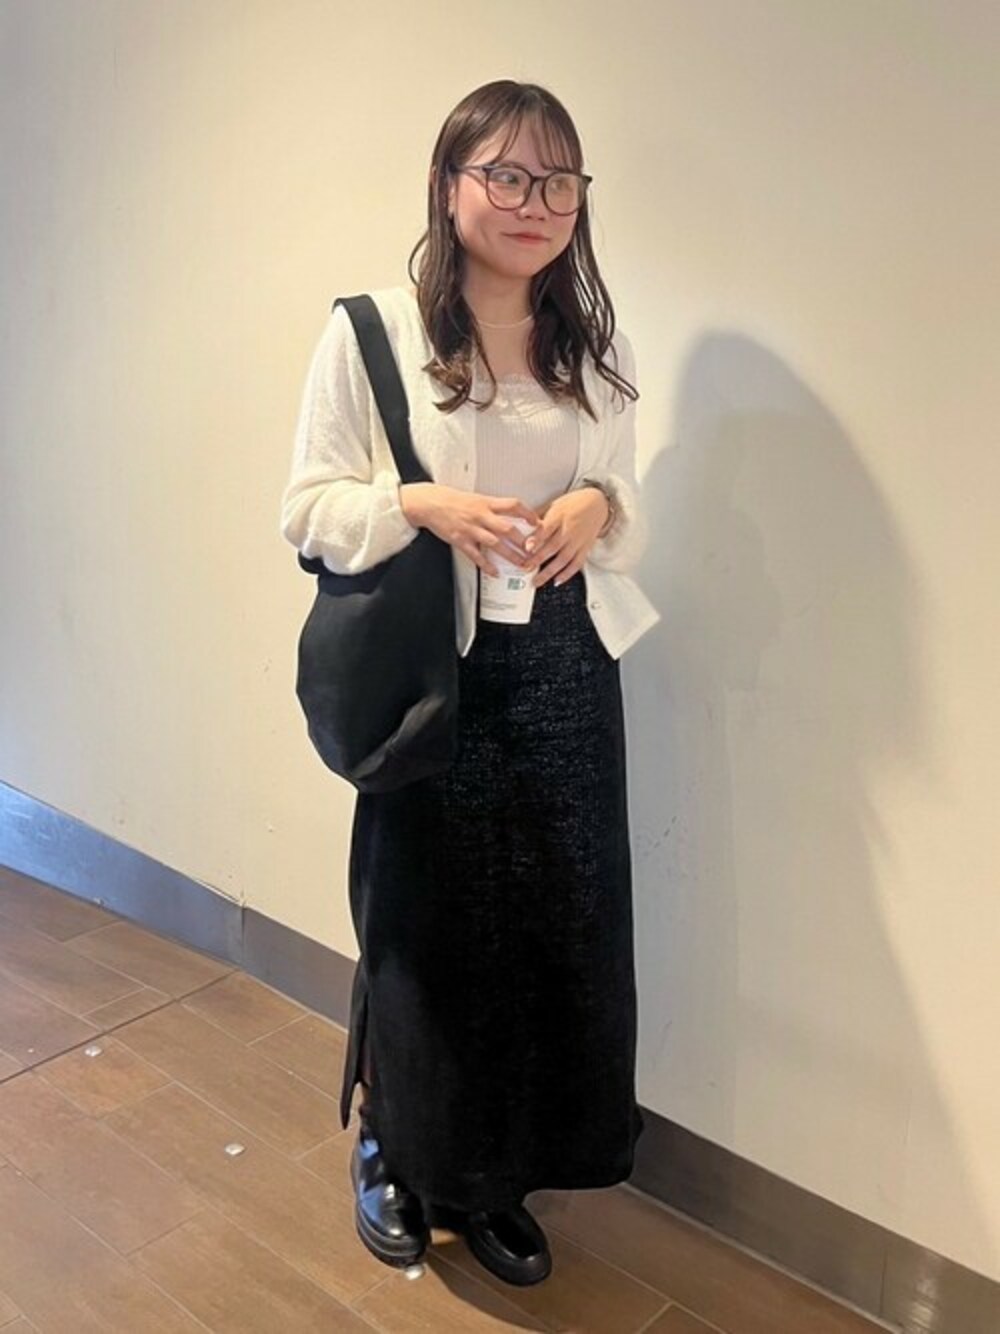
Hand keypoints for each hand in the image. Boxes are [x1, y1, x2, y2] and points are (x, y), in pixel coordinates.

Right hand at [399, 483, 540, 576]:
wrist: (429, 503)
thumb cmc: (451, 500)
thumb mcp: (475, 498)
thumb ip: (492, 507)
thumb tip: (509, 514)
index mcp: (486, 502)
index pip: (513, 505)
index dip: (528, 513)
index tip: (537, 523)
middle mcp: (481, 515)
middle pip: (508, 528)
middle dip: (524, 541)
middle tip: (535, 551)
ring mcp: (471, 529)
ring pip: (496, 544)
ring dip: (511, 556)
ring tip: (522, 564)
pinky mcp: (460, 540)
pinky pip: (476, 555)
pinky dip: (487, 565)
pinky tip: (495, 572)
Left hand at [523, 487, 610, 587]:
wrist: (598, 503)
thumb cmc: (573, 503)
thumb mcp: (554, 504)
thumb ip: (539, 516)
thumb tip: (521, 526)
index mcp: (559, 516)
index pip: (547, 529)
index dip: (537, 539)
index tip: (527, 548)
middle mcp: (569, 529)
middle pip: (553, 546)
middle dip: (538, 559)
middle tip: (526, 568)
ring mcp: (578, 540)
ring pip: (564, 558)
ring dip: (550, 571)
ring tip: (538, 581)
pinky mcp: (585, 548)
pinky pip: (577, 563)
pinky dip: (567, 574)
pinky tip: (557, 580)